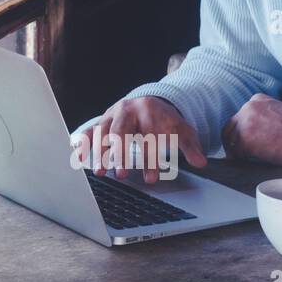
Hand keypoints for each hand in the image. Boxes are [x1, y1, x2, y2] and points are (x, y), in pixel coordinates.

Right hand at [75, 95, 207, 182]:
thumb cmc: (166, 121)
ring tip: (100, 172)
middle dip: (121, 154)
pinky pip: (90, 130)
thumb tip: (201, 162)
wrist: (151, 102)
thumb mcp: (182, 130)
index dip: (150, 158)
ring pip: (103, 132)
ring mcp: (112, 114)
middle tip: (121, 175)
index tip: (150, 178)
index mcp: (149, 110)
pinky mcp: (103, 120)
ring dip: (100, 152)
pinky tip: (79, 157)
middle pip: (122, 132)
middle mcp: (127, 109)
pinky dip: (84, 143)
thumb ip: (190, 147)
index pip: (149, 136)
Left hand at [221, 93, 281, 166]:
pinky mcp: (246, 138)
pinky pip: (236, 151)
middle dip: (234, 141)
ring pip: (232, 139)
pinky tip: (249, 162)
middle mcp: (248, 107)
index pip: (240, 116)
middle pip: (231, 127)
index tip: (242, 141)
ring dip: (238, 151)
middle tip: (238, 154)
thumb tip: (254, 130)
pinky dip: (241, 158)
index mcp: (257, 100)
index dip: (240, 131)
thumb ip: (264, 116)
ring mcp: (246, 121)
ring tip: (247, 159)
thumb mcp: (280, 113)